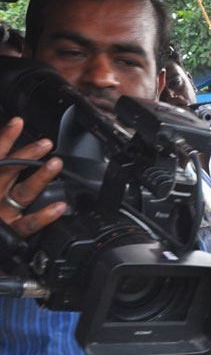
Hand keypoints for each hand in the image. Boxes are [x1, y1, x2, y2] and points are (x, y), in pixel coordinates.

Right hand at [0, 117, 65, 237]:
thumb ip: (4, 165)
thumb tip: (9, 145)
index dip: (5, 139)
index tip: (18, 122)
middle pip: (8, 170)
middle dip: (27, 155)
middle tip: (46, 143)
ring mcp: (2, 213)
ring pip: (23, 193)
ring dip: (40, 177)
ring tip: (56, 164)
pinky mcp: (10, 232)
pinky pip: (28, 224)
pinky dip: (44, 216)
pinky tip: (60, 206)